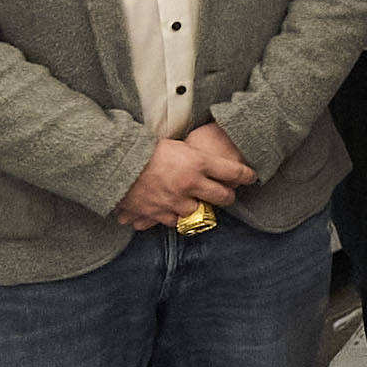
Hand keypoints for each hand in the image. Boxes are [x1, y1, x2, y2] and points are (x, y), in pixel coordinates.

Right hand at [119, 127, 254, 229]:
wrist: (115, 163)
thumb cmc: (144, 149)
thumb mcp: (176, 145)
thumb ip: (194, 158)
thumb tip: (208, 163)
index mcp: (197, 162)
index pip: (233, 171)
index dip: (246, 175)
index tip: (251, 177)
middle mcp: (190, 183)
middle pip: (223, 197)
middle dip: (228, 196)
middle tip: (227, 194)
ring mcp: (175, 201)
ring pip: (200, 212)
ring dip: (199, 208)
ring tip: (195, 202)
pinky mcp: (159, 213)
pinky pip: (175, 221)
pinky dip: (175, 216)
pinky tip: (172, 209)